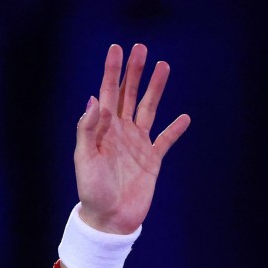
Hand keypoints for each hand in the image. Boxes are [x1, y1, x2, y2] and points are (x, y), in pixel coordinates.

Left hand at [74, 44, 190, 233]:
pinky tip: (183, 118)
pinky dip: (175, 129)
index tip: (116, 49)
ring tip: (164, 66)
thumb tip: (95, 99)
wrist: (108, 219)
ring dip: (155, 89)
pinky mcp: (152, 160)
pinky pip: (165, 141)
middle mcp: (120, 132)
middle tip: (140, 47)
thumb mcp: (84, 159)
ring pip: (148, 109)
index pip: (107, 93)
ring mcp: (137, 145)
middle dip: (134, 72)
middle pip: (129, 95)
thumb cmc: (91, 190)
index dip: (112, 71)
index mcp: (102, 130)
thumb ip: (88, 130)